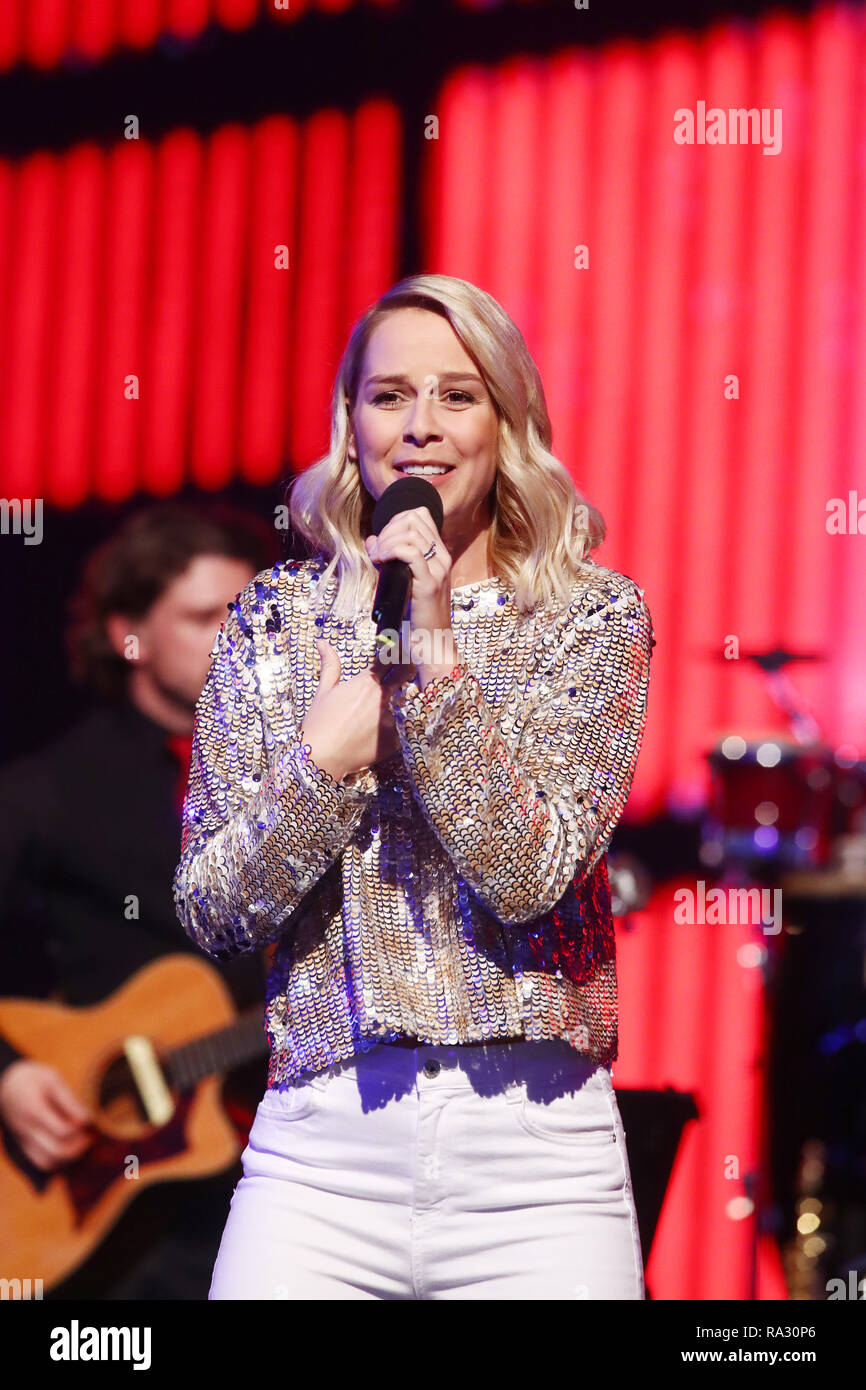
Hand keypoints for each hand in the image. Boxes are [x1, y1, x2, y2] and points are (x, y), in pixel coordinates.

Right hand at [0, 1060, 94, 1171]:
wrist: (5, 1084)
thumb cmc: (33, 1079)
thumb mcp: (53, 1080)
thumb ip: (70, 1101)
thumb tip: (87, 1120)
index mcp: (35, 1111)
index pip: (63, 1131)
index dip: (81, 1130)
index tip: (89, 1122)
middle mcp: (27, 1130)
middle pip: (57, 1152)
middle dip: (78, 1148)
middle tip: (89, 1137)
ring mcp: (23, 1140)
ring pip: (47, 1163)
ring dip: (68, 1159)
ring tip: (80, 1144)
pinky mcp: (23, 1145)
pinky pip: (40, 1162)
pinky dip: (57, 1161)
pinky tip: (68, 1148)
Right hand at [299, 639, 414, 782]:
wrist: (321, 758)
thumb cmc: (319, 723)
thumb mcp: (323, 691)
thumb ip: (330, 665)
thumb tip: (322, 642)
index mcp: (366, 682)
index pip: (390, 659)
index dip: (396, 652)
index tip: (400, 649)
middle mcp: (383, 698)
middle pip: (405, 674)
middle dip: (408, 669)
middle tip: (407, 670)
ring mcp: (391, 719)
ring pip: (401, 705)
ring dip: (395, 705)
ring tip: (374, 716)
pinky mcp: (394, 740)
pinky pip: (397, 730)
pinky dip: (389, 731)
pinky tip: (371, 737)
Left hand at [364, 507, 457, 685]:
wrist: (433, 644)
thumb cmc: (416, 617)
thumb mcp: (403, 582)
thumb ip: (390, 560)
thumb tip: (373, 540)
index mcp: (439, 555)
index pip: (420, 516)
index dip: (396, 520)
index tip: (383, 540)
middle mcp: (442, 558)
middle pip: (414, 519)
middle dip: (389, 529)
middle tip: (378, 550)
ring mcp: (438, 570)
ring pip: (411, 533)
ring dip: (387, 540)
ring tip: (378, 557)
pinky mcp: (429, 584)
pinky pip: (410, 553)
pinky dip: (390, 551)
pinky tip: (382, 561)